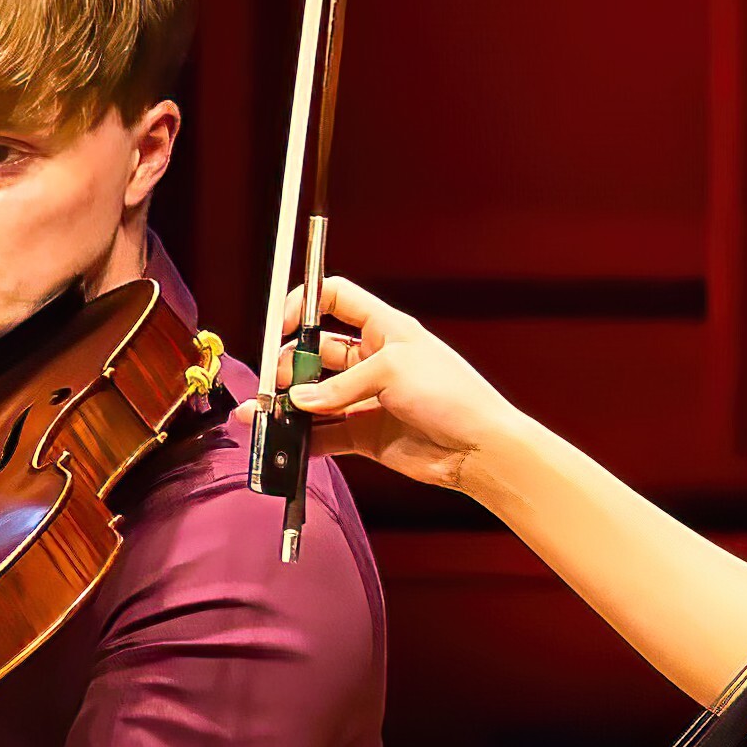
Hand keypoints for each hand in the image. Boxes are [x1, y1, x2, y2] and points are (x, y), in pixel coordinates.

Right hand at [278, 269, 524, 487]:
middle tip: (278, 384)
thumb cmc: (451, 394)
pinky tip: (286, 442)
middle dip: (290, 364)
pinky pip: (324, 433)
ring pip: (315, 395)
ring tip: (269, 413)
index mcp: (384, 328)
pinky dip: (303, 438)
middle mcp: (372, 359)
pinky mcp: (364, 433)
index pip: (335, 298)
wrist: (478, 447)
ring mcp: (366, 397)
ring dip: (290, 403)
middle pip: (315, 350)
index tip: (281, 327)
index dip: (303, 305)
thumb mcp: (392, 370)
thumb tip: (299, 400)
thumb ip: (339, 386)